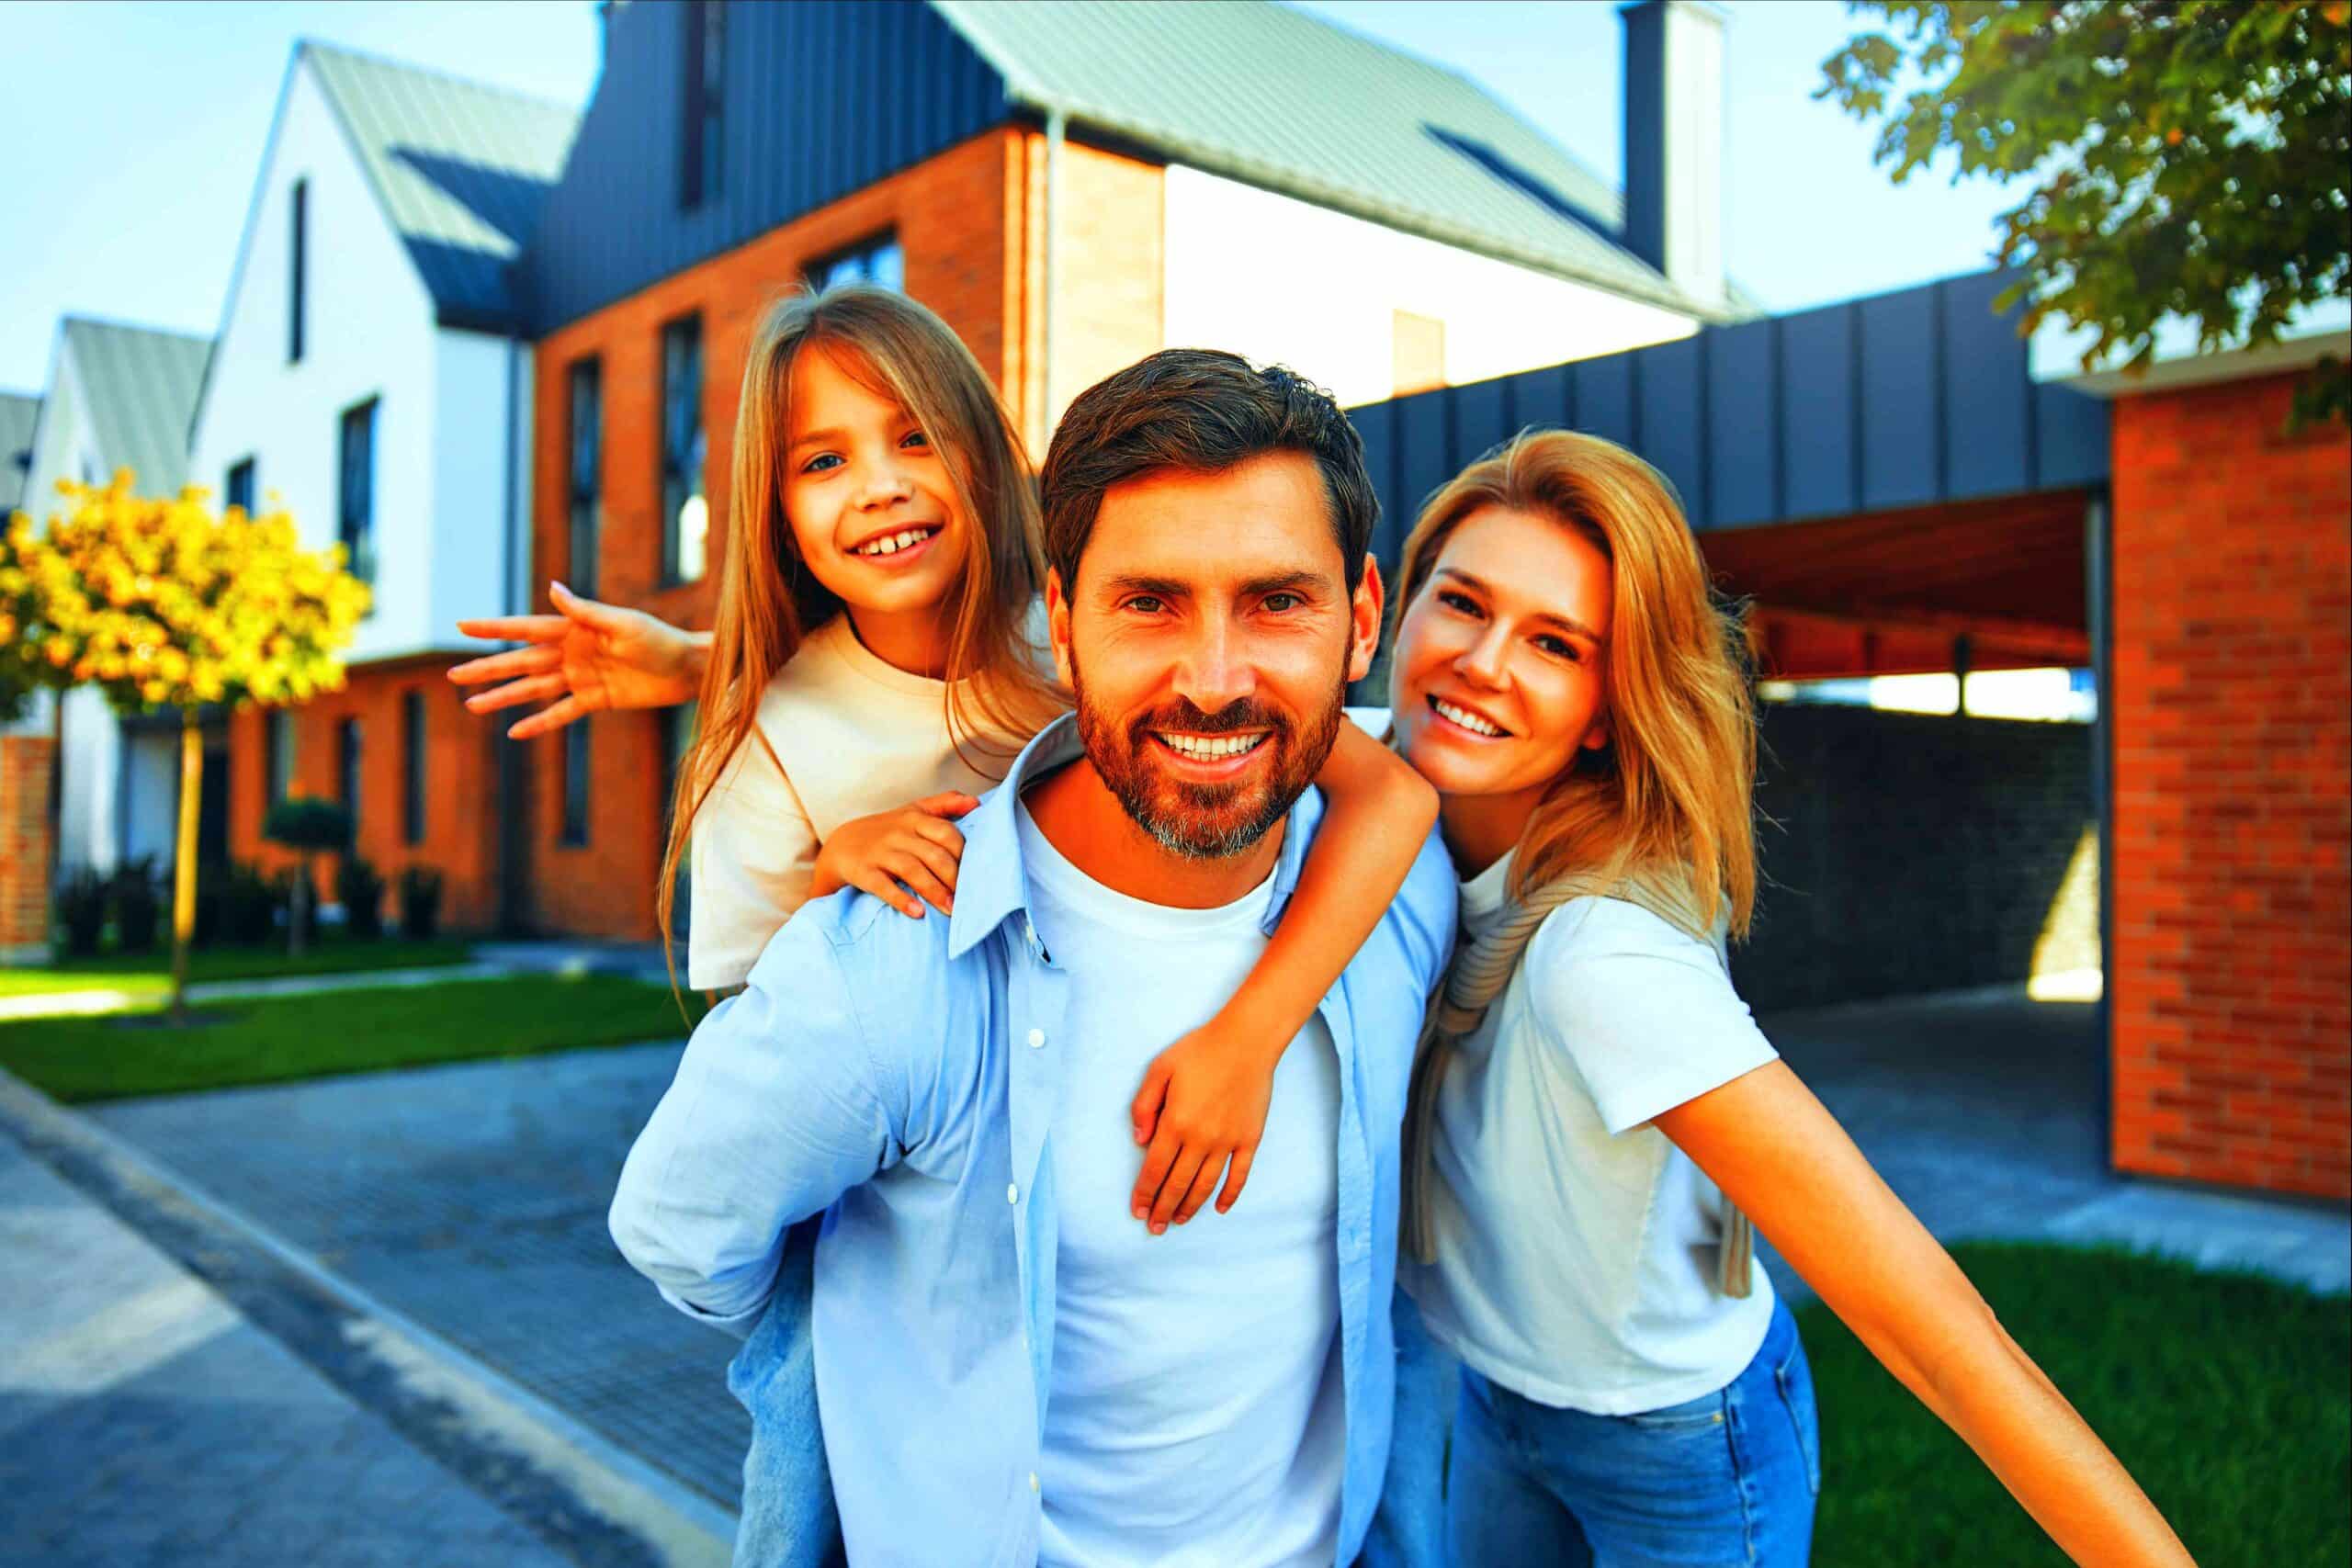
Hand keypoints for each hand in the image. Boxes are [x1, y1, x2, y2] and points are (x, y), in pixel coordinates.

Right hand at [448, 582, 701, 738]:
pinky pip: (561, 713)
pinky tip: (515, 731)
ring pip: (533, 689)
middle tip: (452, 675)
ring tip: (472, 705)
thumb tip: (552, 589)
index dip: (494, 628)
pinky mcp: (595, 699)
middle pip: (521, 662)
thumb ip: (585, 612)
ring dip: (504, 697)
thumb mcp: (623, 624)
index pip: (525, 629)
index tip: (461, 625)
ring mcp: (581, 677)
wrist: (687, 669)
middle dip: (487, 668)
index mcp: (574, 629)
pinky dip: (539, 723)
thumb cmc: (659, 639)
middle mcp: (572, 652)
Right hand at [808, 793, 978, 918]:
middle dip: (953, 878)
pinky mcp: (863, 872)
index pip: (947, 833)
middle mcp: (898, 833)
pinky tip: (917, 913)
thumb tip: (977, 803)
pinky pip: (883, 886)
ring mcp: (880, 852)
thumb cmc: (887, 830)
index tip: (978, 874)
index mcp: (915, 818)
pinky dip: (901, 899)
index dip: (964, 854)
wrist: (839, 846)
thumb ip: (945, 803)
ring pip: (912, 870)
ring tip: (950, 910)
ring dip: (934, 892)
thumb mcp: (913, 810)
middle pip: (933, 854)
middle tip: (968, 899)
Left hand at [1127, 1018, 1280, 1232]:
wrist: (1247, 1041)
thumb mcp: (1159, 1069)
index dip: (1144, 1194)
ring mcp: (1227, 1141)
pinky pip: (1239, 1176)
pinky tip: (1219, 1208)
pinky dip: (1229, 1195)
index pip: (1154, 1169)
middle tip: (1154, 1228)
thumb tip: (1139, 1139)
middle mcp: (1201, 1139)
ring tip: (1179, 1221)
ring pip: (1205, 1185)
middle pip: (1178, 1184)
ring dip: (1190, 1206)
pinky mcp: (1249, 1139)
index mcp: (1175, 1122)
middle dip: (1163, 1209)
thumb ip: (1144, 1105)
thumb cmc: (1200, 1050)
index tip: (1137, 1211)